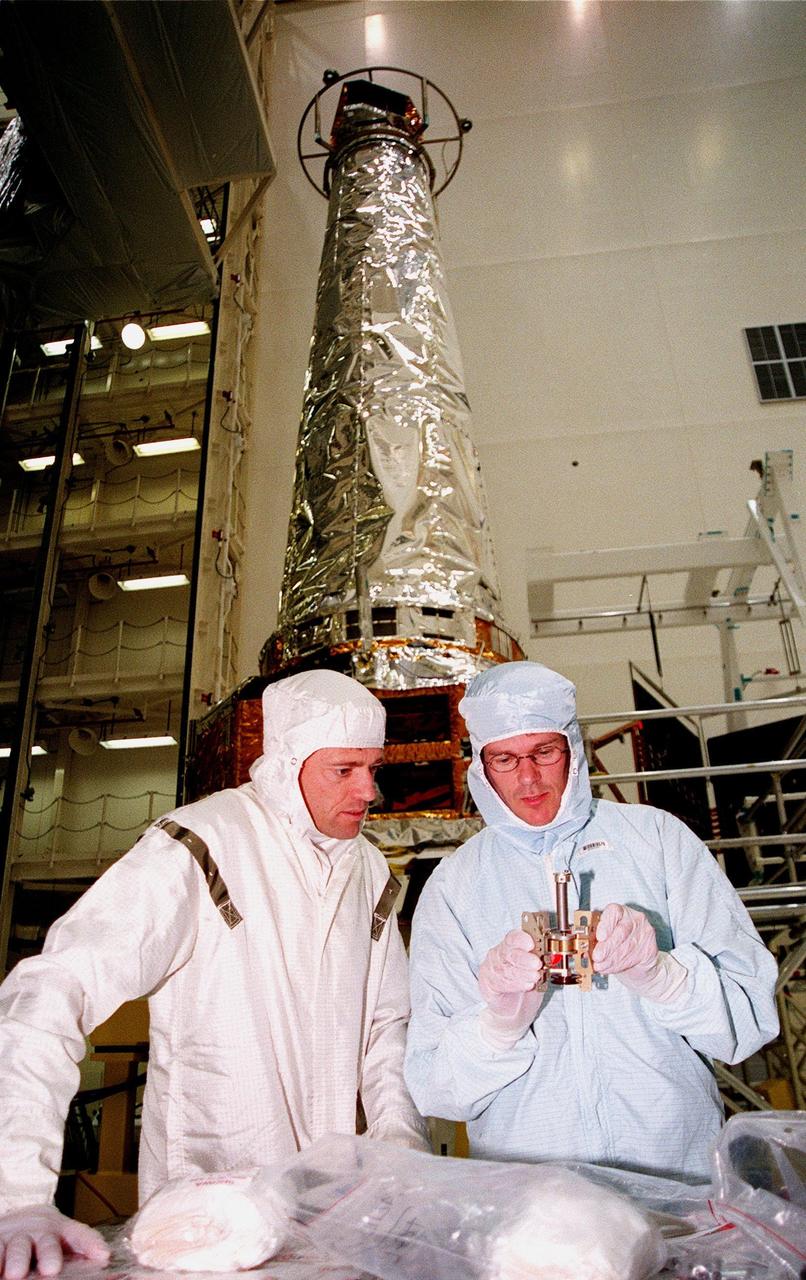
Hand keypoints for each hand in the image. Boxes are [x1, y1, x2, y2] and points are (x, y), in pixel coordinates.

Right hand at [0, 1206, 109, 1279]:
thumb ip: (81, 1253)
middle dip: (50, 1255)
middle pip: (48, 1243)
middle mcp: (41, 1231)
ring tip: (16, 1275)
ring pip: (19, 1247)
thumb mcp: (63, 1243)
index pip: (81, 1235)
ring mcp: (18, 1236)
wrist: (17, 1220)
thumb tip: (108, 1267)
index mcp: (62, 1231)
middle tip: (51, 1269)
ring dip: (18, 1260)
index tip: (103, 1255)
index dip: (92, 1243)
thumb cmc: (43, 1241)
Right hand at [478, 929, 544, 1047]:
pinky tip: (526, 985)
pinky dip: (515, 984)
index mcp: (510, 946)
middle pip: (508, 952)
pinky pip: (499, 982)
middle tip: (537, 964)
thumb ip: (540, 961)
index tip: (531, 944)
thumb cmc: (526, 985)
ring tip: (535, 977)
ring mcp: (491, 969)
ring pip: (505, 968)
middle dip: (524, 958)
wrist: (515, 1010)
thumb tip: (551, 954)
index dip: (521, 939)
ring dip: (522, 973)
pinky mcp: (487, 984)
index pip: (513, 937)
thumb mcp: (537, 970)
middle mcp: (498, 955)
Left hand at [592, 903, 657, 978]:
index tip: (599, 936)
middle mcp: (634, 919)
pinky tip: (611, 968)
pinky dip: (619, 965)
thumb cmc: (617, 945)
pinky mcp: (650, 947)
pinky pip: (634, 957)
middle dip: (607, 947)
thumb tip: (584, 945)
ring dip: (611, 959)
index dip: (606, 924)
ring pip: (627, 946)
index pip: (614, 911)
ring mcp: (645, 932)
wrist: (638, 960)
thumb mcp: (604, 938)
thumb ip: (596, 938)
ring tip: (600, 965)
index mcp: (620, 911)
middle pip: (621, 931)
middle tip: (596, 957)